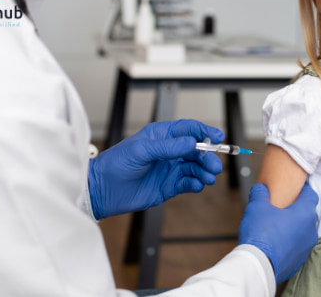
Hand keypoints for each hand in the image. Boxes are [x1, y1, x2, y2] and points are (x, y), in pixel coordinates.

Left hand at [88, 119, 223, 219]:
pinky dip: (196, 184)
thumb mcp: (141, 151)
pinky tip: (197, 185)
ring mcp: (170, 169)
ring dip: (204, 172)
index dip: (204, 132)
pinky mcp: (169, 186)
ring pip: (195, 167)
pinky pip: (188, 183)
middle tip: (214, 165)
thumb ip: (168, 147)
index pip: (188, 129)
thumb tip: (192, 142)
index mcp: (161, 136)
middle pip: (196, 150)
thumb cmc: (116, 164)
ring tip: (208, 178)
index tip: (218, 137)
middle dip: (208, 156)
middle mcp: (169, 151)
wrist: (103, 190)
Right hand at [239, 183, 318, 282]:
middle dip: (295, 210)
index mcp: (305, 214)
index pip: (311, 195)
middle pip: (306, 214)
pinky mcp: (298, 262)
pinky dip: (287, 243)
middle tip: (280, 207)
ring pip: (301, 232)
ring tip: (275, 226)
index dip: (303, 189)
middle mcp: (310, 231)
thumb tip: (261, 188)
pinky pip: (295, 247)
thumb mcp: (257, 206)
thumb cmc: (260, 233)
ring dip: (292, 228)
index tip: (294, 188)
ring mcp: (306, 248)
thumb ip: (260, 193)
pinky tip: (273, 242)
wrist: (258, 265)